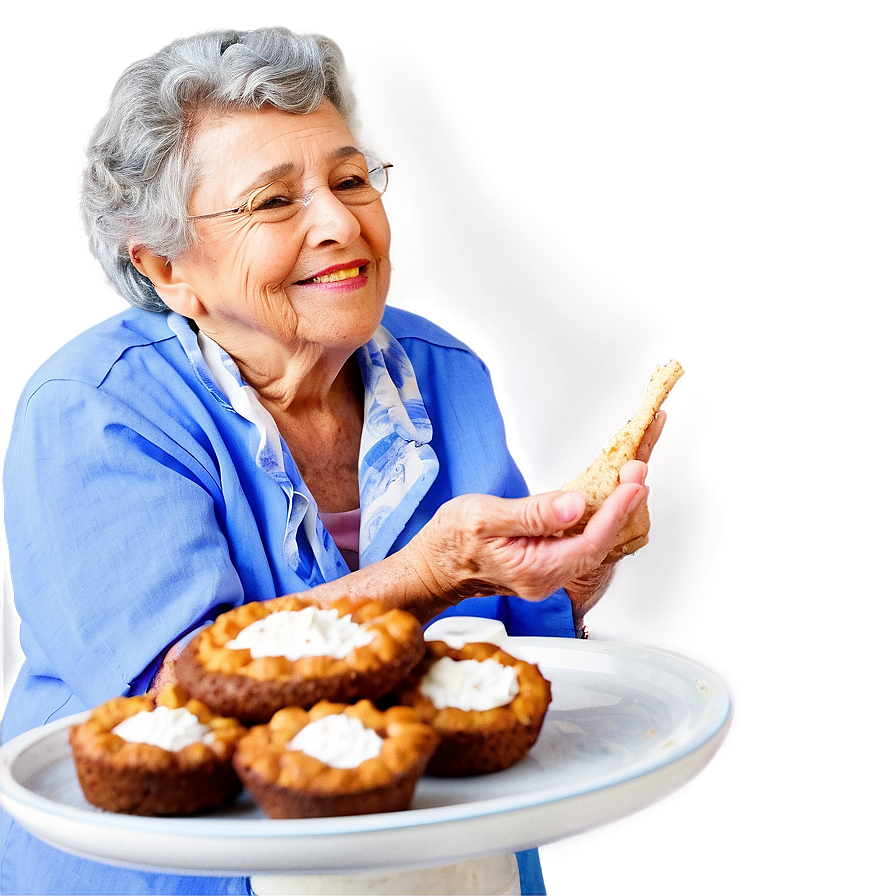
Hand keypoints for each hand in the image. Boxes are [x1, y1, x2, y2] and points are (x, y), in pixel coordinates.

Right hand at [404, 462, 648, 604]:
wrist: (431, 568)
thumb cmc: (450, 542)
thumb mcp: (484, 517)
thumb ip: (532, 514)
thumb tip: (575, 505)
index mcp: (535, 569)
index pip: (591, 542)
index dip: (616, 512)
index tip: (634, 483)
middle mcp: (546, 579)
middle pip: (599, 546)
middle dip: (622, 509)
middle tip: (637, 473)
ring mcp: (546, 576)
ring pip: (592, 547)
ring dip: (612, 514)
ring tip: (628, 482)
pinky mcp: (542, 567)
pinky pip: (578, 546)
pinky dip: (595, 522)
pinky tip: (601, 502)